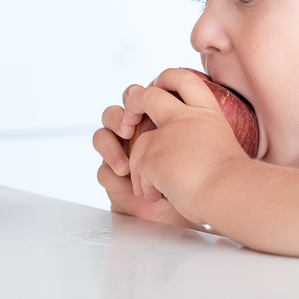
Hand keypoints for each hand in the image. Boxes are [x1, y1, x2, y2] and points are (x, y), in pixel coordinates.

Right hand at [93, 83, 196, 228]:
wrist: (187, 204)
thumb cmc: (194, 170)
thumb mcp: (195, 142)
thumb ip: (188, 123)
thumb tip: (197, 107)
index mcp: (153, 117)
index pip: (136, 97)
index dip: (135, 94)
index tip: (138, 101)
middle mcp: (134, 132)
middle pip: (112, 112)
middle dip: (117, 117)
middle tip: (128, 128)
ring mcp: (122, 153)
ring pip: (101, 137)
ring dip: (109, 148)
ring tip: (125, 165)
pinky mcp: (115, 177)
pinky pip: (102, 171)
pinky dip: (113, 176)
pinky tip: (126, 182)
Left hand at [123, 68, 250, 224]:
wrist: (229, 192)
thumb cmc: (233, 179)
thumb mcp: (222, 145)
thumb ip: (203, 138)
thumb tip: (192, 150)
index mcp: (207, 113)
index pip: (185, 80)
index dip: (168, 78)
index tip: (159, 86)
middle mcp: (185, 118)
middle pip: (149, 95)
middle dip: (133, 102)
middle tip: (129, 118)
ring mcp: (166, 136)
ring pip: (139, 145)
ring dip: (140, 166)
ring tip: (154, 187)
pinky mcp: (152, 156)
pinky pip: (138, 172)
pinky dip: (145, 187)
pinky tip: (159, 195)